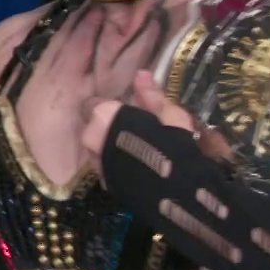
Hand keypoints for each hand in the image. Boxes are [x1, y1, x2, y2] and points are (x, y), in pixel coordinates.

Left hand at [80, 70, 229, 175]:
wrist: (177, 196)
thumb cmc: (175, 148)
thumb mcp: (172, 116)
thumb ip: (152, 96)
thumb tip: (141, 74)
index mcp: (105, 117)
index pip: (94, 105)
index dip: (109, 107)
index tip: (124, 110)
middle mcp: (93, 139)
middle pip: (92, 128)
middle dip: (107, 127)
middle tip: (130, 129)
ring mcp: (96, 163)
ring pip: (95, 148)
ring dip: (107, 145)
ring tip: (133, 148)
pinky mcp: (104, 184)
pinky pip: (103, 166)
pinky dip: (113, 163)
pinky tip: (133, 166)